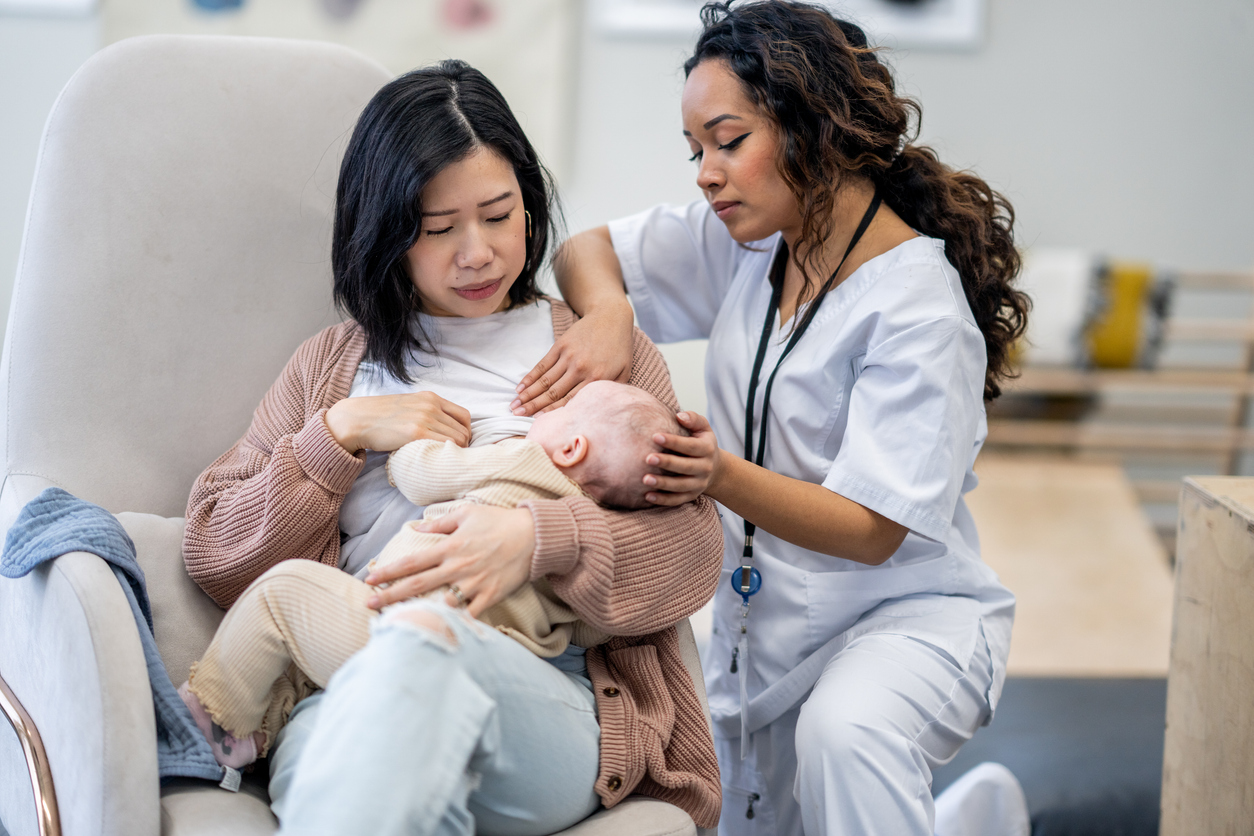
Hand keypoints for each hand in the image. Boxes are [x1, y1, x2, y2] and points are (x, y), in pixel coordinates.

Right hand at [325, 392, 471, 452]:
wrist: (356, 419)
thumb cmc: (380, 417)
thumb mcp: (408, 406)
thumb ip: (427, 413)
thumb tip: (443, 431)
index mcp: (430, 398)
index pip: (464, 416)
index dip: (465, 433)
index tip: (457, 445)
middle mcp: (431, 405)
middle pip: (463, 430)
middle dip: (462, 446)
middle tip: (450, 457)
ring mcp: (425, 418)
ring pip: (458, 440)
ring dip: (455, 453)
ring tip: (443, 461)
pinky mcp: (416, 432)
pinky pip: (445, 446)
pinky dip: (446, 455)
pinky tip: (436, 461)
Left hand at [364, 506, 534, 616]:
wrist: (534, 536)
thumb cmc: (499, 522)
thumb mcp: (468, 513)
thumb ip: (440, 522)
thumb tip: (417, 527)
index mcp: (450, 547)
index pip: (412, 562)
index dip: (388, 571)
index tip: (370, 579)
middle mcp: (458, 567)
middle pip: (417, 585)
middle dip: (390, 596)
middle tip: (369, 604)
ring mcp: (474, 584)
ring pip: (441, 604)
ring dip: (420, 613)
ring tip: (400, 622)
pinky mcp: (490, 596)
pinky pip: (469, 615)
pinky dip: (455, 624)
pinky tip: (440, 631)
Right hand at [511, 301, 633, 415]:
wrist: (611, 316)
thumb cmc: (619, 348)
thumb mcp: (624, 372)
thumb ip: (612, 392)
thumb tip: (600, 412)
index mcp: (597, 378)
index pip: (570, 401)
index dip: (552, 412)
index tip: (538, 421)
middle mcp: (581, 369)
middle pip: (553, 393)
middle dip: (533, 406)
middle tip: (517, 416)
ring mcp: (569, 356)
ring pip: (545, 380)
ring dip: (528, 394)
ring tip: (514, 405)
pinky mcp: (561, 345)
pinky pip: (543, 364)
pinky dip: (530, 377)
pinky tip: (520, 387)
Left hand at [643, 411, 721, 505]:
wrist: (715, 468)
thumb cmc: (702, 442)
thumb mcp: (703, 428)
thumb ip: (693, 419)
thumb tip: (679, 416)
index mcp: (707, 449)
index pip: (690, 446)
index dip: (674, 442)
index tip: (655, 436)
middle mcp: (705, 468)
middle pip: (685, 467)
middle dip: (667, 463)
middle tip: (648, 458)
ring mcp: (698, 484)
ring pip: (680, 486)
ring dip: (663, 484)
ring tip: (645, 479)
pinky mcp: (691, 496)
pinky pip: (677, 500)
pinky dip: (663, 500)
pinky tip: (647, 496)